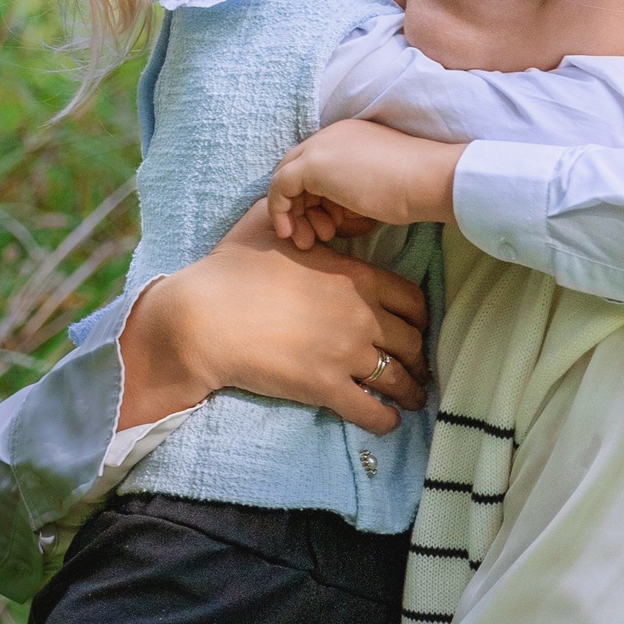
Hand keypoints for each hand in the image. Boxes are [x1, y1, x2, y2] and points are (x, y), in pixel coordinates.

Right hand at [121, 201, 427, 432]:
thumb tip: (300, 201)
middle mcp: (361, 316)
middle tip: (419, 367)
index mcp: (356, 277)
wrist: (204, 317)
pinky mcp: (325, 387)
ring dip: (410, 391)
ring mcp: (346, 354)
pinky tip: (389, 422)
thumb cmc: (232, 269)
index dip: (419, 316)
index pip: (413, 299)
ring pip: (398, 378)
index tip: (416, 326)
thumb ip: (295, 217)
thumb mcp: (268, 227)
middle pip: (412, 341)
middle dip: (419, 356)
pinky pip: (370, 410)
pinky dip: (384, 419)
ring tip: (413, 399)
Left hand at [268, 121, 465, 250]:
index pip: (317, 164)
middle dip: (300, 207)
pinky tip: (291, 234)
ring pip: (286, 180)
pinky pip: (280, 187)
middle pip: (297, 171)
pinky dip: (281, 212)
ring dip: (293, 215)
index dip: (317, 197)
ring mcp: (320, 147)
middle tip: (313, 236)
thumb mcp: (378, 184)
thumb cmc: (417, 187)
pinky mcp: (312, 164)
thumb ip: (352, 190)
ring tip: (309, 241)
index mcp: (349, 135)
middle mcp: (331, 135)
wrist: (429, 179)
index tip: (332, 224)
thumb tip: (336, 213)